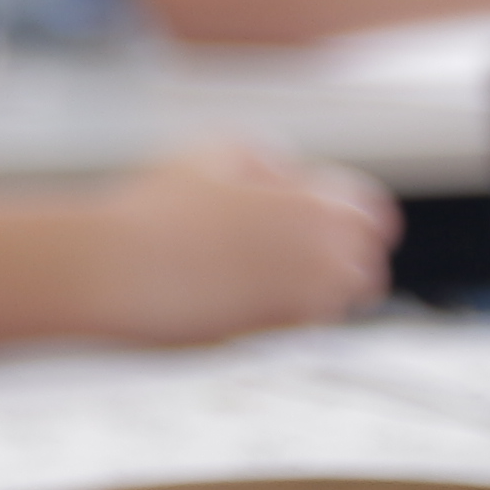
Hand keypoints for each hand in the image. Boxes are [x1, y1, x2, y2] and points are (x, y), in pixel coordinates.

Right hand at [79, 144, 397, 340]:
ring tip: (260, 269)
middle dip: (337, 254)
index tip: (327, 216)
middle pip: (365, 264)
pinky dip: (281, 311)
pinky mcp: (272, 339)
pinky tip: (236, 291)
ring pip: (335, 301)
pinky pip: (299, 326)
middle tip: (292, 245)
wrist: (115, 271)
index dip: (349, 212)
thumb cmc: (157, 210)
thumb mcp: (215, 150)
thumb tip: (284, 176)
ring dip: (313, 286)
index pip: (374, 216)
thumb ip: (267, 157)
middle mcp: (325, 262)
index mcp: (321, 210)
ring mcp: (302, 305)